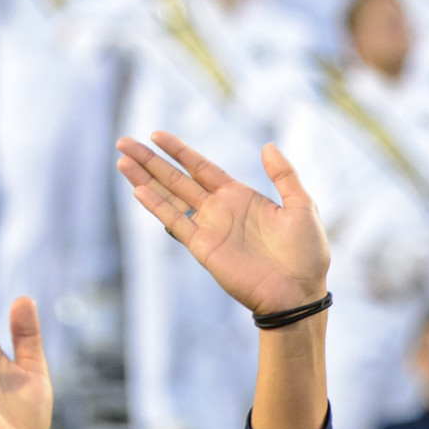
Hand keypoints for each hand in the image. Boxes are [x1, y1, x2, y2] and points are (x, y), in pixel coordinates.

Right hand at [117, 132, 329, 316]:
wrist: (300, 293)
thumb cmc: (307, 255)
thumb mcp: (302, 206)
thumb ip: (284, 176)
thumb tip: (268, 146)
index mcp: (240, 196)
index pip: (201, 167)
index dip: (179, 151)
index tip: (156, 135)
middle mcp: (220, 210)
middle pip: (177, 178)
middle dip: (151, 160)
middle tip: (124, 142)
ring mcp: (209, 228)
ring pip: (170, 197)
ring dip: (145, 179)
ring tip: (121, 161)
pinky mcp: (204, 248)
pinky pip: (176, 222)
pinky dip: (157, 206)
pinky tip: (137, 190)